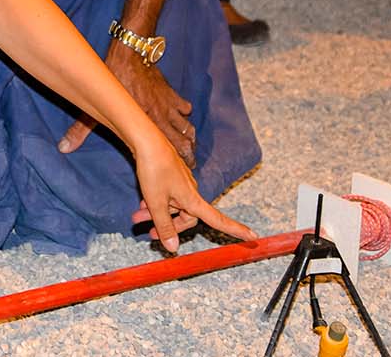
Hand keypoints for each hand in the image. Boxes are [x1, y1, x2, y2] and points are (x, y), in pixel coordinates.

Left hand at [59, 46, 195, 167]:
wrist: (131, 52)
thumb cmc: (113, 78)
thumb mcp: (96, 107)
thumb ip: (81, 130)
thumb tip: (63, 148)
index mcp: (147, 123)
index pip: (169, 148)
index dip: (178, 161)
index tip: (181, 172)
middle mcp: (162, 115)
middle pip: (184, 140)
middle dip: (189, 154)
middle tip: (189, 164)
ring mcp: (169, 103)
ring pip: (187, 125)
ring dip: (189, 136)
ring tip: (189, 146)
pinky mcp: (170, 91)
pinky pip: (184, 106)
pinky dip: (184, 113)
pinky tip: (182, 117)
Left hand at [128, 135, 255, 251]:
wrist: (146, 141)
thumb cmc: (154, 170)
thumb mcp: (156, 203)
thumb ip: (164, 226)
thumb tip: (173, 248)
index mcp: (193, 200)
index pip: (218, 220)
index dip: (235, 230)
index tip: (253, 237)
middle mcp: (191, 191)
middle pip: (187, 218)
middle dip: (169, 226)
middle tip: (149, 234)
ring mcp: (181, 183)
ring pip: (172, 206)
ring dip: (157, 214)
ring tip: (137, 219)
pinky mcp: (171, 176)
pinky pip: (167, 196)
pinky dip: (156, 202)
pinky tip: (142, 205)